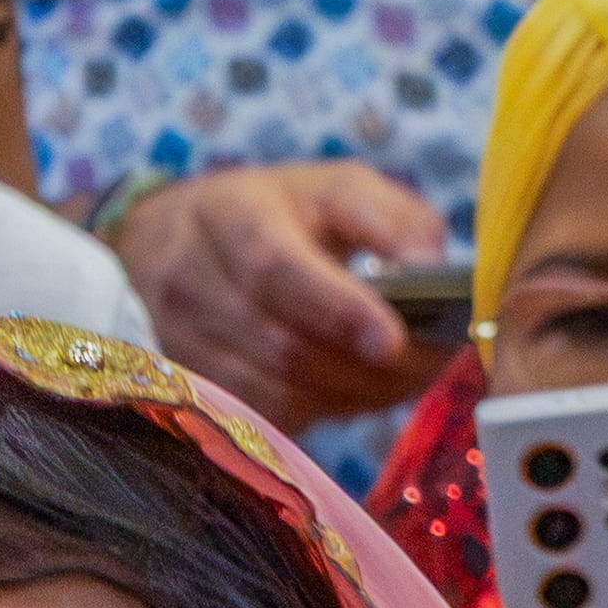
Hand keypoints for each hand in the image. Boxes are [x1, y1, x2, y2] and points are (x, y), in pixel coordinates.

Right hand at [115, 160, 453, 430]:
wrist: (173, 240)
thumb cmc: (276, 212)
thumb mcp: (335, 190)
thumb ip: (393, 221)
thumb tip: (434, 273)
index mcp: (231, 215)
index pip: (276, 269)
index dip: (336, 309)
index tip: (392, 339)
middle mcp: (192, 281)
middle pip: (284, 345)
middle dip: (367, 364)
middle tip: (430, 361)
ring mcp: (183, 341)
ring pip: (280, 391)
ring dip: (354, 393)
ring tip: (402, 375)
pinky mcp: (194, 387)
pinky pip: (270, 417)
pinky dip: (326, 411)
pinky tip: (357, 388)